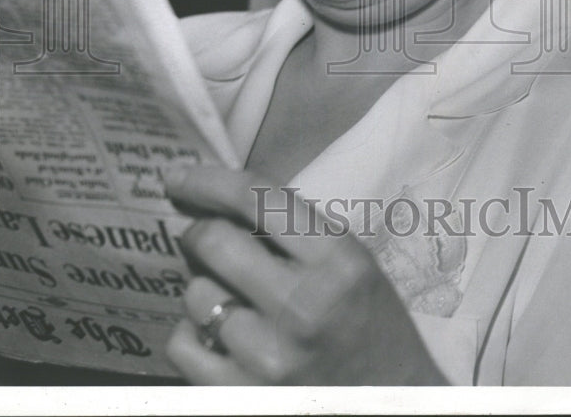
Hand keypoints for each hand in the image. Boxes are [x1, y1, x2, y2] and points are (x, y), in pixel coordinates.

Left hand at [163, 165, 448, 385]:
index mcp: (337, 259)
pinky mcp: (241, 397)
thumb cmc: (371, 325)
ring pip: (195, 294)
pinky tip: (218, 335)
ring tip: (230, 298)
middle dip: (198, 233)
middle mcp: (303, 306)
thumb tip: (219, 202)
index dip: (208, 181)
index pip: (256, 199)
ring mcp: (270, 358)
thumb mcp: (353, 262)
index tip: (178, 177)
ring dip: (203, 288)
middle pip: (213, 242)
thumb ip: (296, 232)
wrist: (392, 404)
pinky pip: (183, 344)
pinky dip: (192, 333)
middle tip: (202, 237)